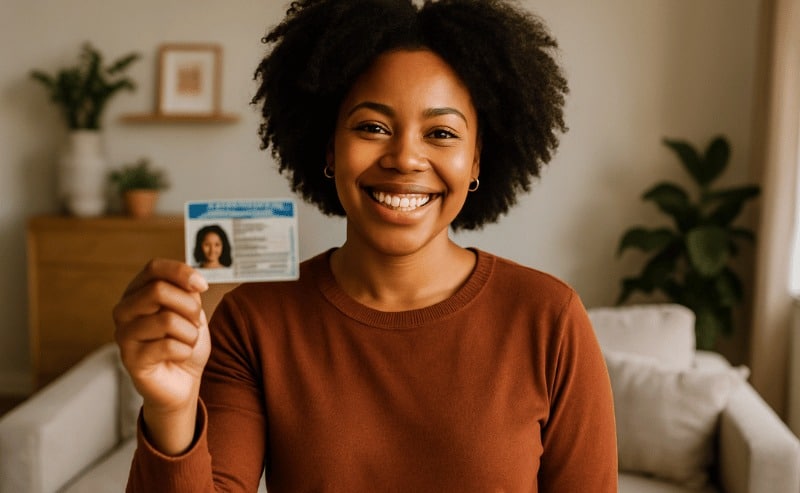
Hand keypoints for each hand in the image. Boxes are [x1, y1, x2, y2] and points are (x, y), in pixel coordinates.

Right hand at [112, 258, 209, 453]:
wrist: (183, 381)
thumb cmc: (185, 342)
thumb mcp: (191, 310)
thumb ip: (187, 291)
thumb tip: (193, 282)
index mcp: (138, 292)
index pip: (154, 267)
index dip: (181, 272)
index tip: (202, 286)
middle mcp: (124, 310)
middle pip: (159, 290)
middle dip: (190, 307)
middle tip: (195, 322)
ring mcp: (123, 334)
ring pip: (167, 319)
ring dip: (190, 333)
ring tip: (187, 342)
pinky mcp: (130, 359)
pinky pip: (169, 346)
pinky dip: (185, 351)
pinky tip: (179, 356)